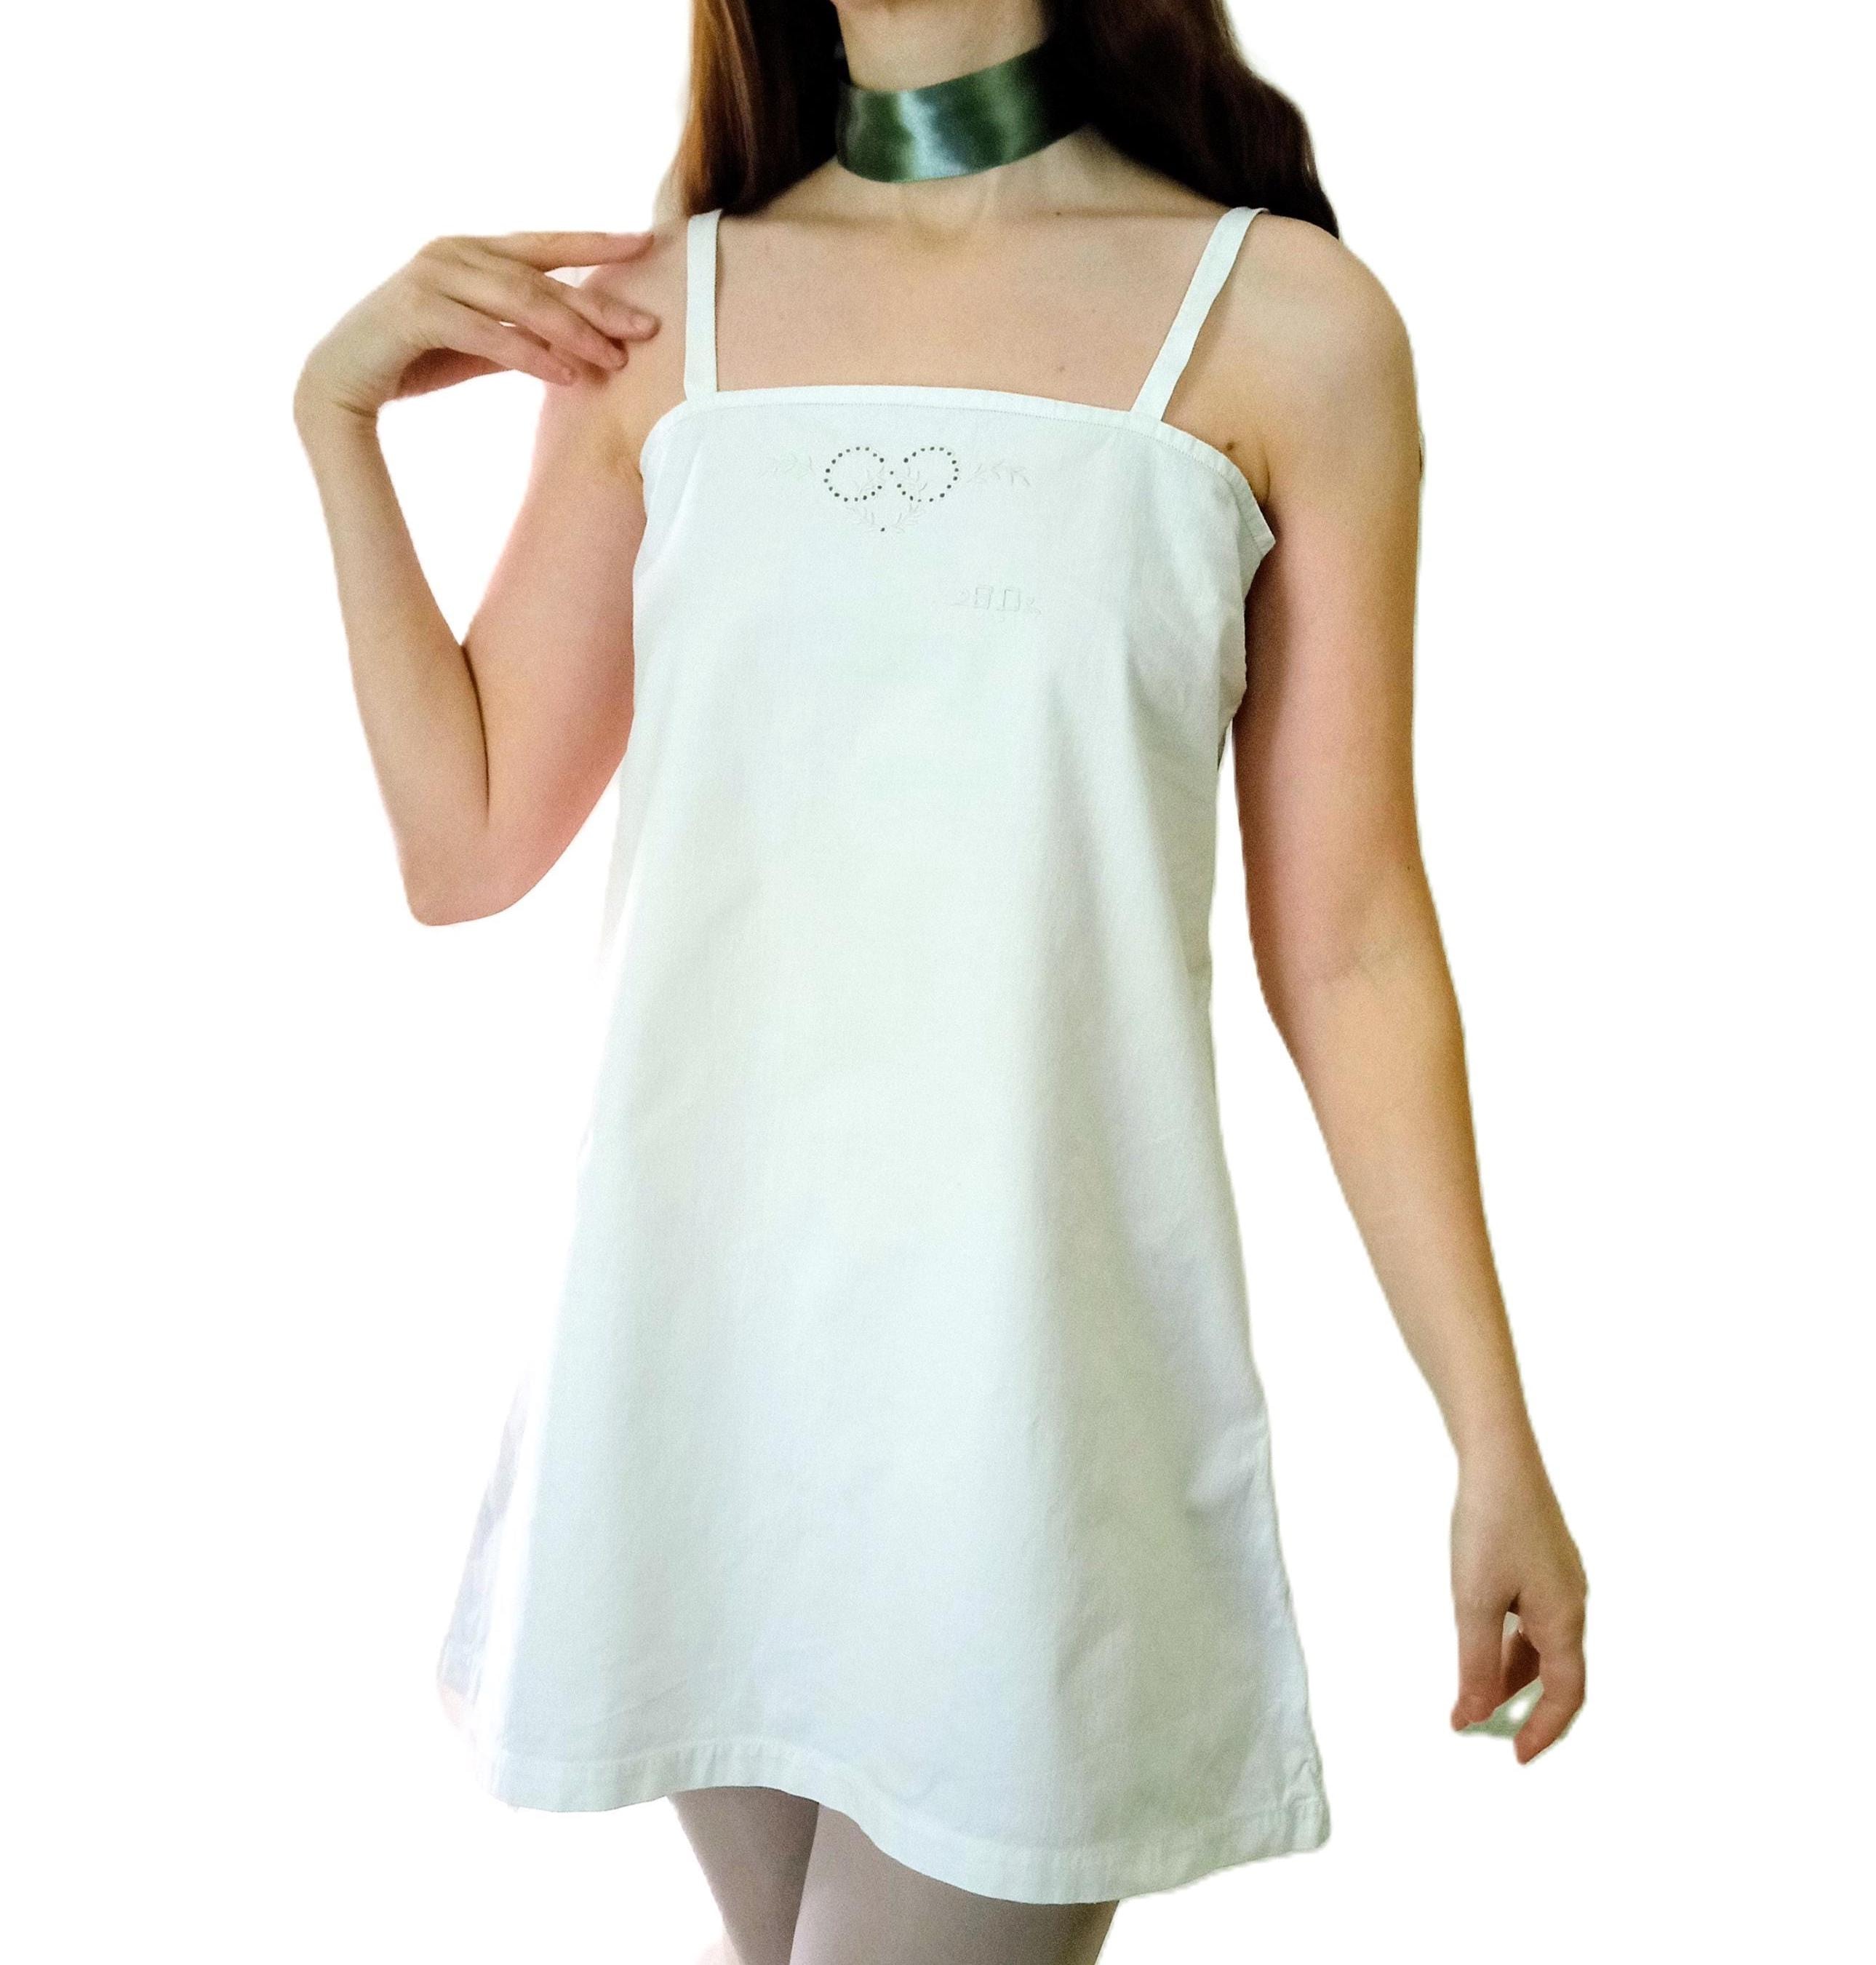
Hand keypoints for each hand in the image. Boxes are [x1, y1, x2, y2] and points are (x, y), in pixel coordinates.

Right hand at [294, 229, 659, 427]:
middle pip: (541, 276)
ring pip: (519, 300)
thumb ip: (516, 332)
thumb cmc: (410, 361)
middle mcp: (452, 253)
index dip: (594, 242)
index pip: (544, 244)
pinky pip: (487, 332)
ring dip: (571, 332)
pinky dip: (529, 354)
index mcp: (469, 251)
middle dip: (597, 303)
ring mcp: (431, 277)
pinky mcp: (417, 312)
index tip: (645, 243)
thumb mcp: (475, 343)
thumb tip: (573, 345)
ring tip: (613, 360)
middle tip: (646, 327)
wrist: (338, 384)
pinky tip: (564, 375)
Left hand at [1449, 1438, 1586, 1762]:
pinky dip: (1511, 1642)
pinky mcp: (1544, 1563)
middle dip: (1522, 1707)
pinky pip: (1534, 1619)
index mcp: (1565, 1619)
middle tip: (1481, 1728)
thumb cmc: (1489, 1525)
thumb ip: (1476, 1663)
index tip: (1517, 1757)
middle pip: (1556, 1674)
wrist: (1499, 1456)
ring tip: (1472, 1695)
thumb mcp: (1475, 1601)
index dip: (1545, 1731)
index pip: (1567, 1695)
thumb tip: (1473, 1717)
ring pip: (1541, 1645)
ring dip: (1512, 1675)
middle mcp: (1572, 1604)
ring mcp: (1560, 1582)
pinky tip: (1484, 1646)